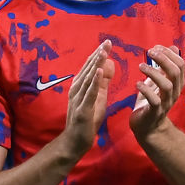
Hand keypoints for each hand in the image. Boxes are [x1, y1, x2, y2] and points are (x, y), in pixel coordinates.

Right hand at [62, 40, 113, 156]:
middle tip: (107, 42)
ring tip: (103, 52)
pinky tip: (98, 71)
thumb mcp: (98, 97)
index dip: (98, 53)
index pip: (90, 66)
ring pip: (88, 78)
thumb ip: (103, 81)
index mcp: (80, 85)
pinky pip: (89, 94)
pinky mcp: (82, 110)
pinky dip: (93, 82)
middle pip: (88, 69)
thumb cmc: (87, 119)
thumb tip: (110, 62)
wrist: (75, 142)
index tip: (107, 42)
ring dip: (95, 64)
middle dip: (98, 55)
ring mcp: (78, 99)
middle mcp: (76, 89)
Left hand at [130, 45, 183, 138]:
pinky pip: (154, 100)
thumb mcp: (158, 81)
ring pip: (167, 85)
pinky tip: (137, 83)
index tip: (155, 47)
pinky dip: (146, 90)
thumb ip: (165, 66)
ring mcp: (166, 103)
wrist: (147, 127)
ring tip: (141, 66)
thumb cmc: (151, 101)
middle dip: (163, 59)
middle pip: (176, 72)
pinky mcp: (155, 112)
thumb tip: (173, 47)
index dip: (169, 53)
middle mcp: (174, 92)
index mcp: (176, 84)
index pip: (180, 64)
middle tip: (149, 52)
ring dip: (154, 73)